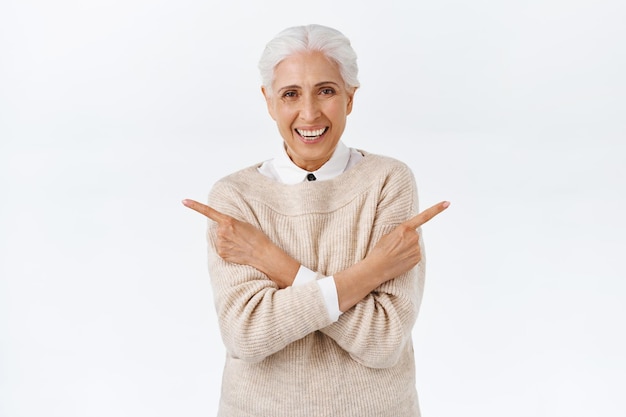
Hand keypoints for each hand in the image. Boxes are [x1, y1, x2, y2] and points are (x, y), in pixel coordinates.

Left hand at [182, 199, 298, 286]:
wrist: (262, 254)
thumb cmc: (257, 237)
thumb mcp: (244, 224)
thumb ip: (229, 223)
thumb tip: (220, 228)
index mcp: (228, 221)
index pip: (208, 212)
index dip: (195, 206)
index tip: (184, 201)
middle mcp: (221, 232)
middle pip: (218, 228)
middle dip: (226, 230)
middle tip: (240, 235)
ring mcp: (220, 244)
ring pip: (219, 239)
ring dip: (227, 240)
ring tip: (240, 243)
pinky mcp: (222, 253)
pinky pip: (221, 248)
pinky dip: (228, 249)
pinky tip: (237, 250)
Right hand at [366, 201, 449, 281]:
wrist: (377, 268)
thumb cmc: (380, 250)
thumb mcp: (388, 235)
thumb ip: (402, 231)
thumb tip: (412, 234)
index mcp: (405, 228)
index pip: (424, 216)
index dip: (437, 209)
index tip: (447, 203)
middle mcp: (414, 237)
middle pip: (414, 234)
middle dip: (406, 238)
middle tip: (394, 246)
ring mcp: (417, 248)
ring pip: (414, 245)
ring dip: (407, 248)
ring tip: (395, 254)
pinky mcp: (418, 258)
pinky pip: (415, 254)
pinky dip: (408, 256)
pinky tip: (400, 259)